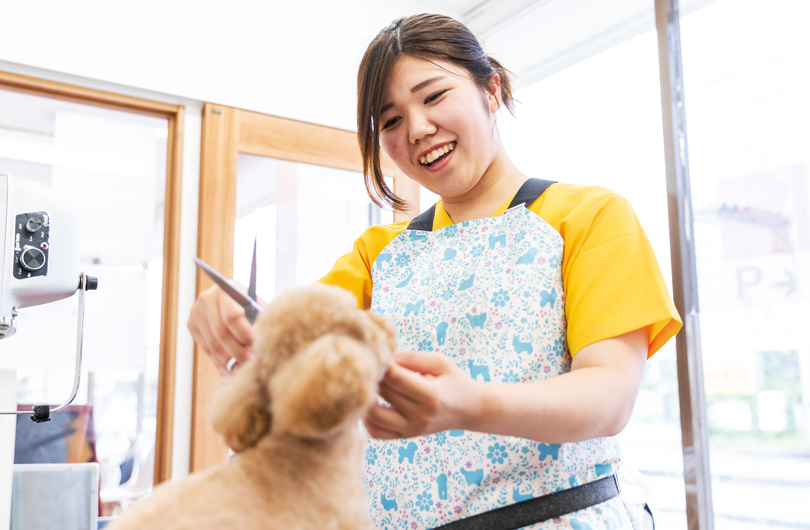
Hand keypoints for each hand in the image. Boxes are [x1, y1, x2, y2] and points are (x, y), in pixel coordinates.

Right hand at [187, 283, 254, 377]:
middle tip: (252, 363)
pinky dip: (221, 364)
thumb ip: (260, 320)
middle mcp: (207, 299)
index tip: (255, 345)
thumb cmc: (251, 305)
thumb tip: (262, 344)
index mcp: (226, 289)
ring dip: (230, 361)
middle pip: (222, 333)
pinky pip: (207, 350)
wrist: (233, 299)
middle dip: (239, 351)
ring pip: (213, 345)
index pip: (232, 316)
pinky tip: (231, 373)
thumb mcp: (258, 307)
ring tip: (245, 369)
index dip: (244, 334)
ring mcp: (196, 312)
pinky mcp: (192, 325)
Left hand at [363, 351, 481, 438]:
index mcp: (431, 395)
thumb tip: (382, 356)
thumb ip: (411, 358)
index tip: (381, 353)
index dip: (383, 362)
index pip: (394, 377)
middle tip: (374, 365)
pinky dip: (368, 419)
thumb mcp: (439, 362)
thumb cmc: (453, 381)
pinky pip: (376, 432)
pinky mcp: (406, 436)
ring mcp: (412, 430)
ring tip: (372, 383)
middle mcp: (420, 416)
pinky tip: (373, 403)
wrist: (469, 409)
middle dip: (374, 376)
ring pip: (373, 415)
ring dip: (367, 397)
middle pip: (383, 393)